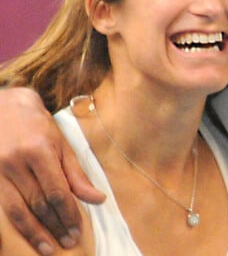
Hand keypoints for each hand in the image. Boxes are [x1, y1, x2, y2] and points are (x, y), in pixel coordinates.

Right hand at [0, 87, 104, 254]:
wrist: (4, 108)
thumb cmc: (38, 124)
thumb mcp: (61, 143)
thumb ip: (76, 173)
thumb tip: (97, 198)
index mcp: (39, 150)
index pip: (57, 191)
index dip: (68, 214)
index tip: (77, 231)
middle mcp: (17, 162)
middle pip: (38, 204)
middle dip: (55, 226)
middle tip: (68, 242)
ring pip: (17, 211)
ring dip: (34, 233)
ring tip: (48, 249)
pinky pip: (3, 209)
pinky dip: (17, 224)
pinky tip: (28, 235)